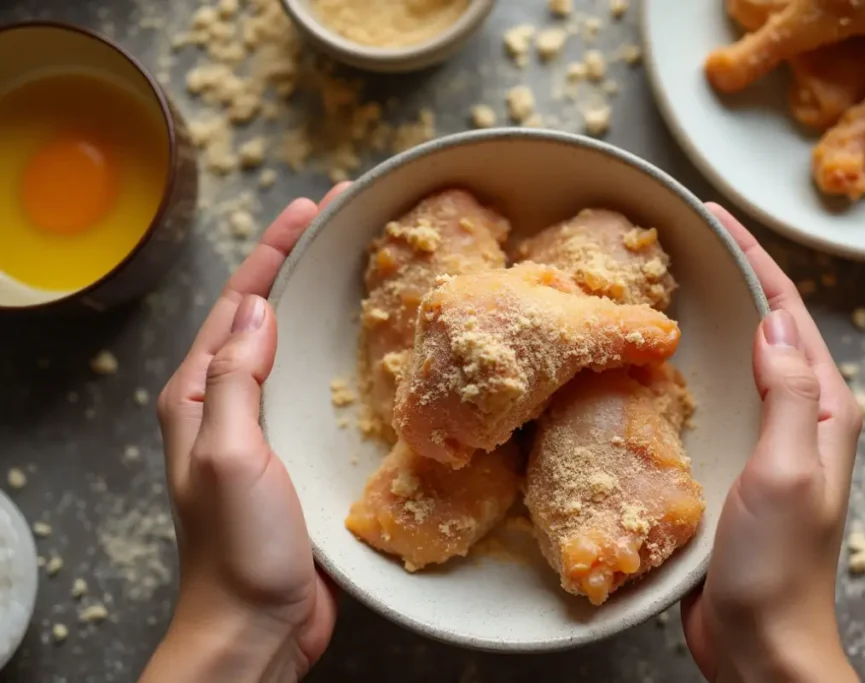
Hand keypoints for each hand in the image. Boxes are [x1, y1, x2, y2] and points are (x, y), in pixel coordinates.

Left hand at [143, 183, 349, 682]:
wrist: (256, 626)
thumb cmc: (237, 547)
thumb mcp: (228, 454)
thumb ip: (238, 379)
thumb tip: (260, 309)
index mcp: (200, 396)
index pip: (237, 305)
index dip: (272, 251)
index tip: (309, 207)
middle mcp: (226, 405)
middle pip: (261, 316)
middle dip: (294, 264)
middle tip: (339, 222)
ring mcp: (261, 430)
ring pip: (289, 349)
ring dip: (316, 305)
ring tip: (354, 269)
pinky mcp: (293, 455)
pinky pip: (312, 389)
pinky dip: (334, 356)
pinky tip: (364, 350)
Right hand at [680, 205, 862, 682]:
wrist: (759, 641)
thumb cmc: (779, 566)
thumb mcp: (790, 472)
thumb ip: (792, 395)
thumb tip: (773, 322)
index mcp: (823, 408)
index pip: (789, 312)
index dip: (755, 258)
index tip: (714, 216)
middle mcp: (795, 416)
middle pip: (762, 326)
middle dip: (727, 277)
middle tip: (678, 240)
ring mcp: (759, 440)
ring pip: (731, 360)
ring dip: (702, 320)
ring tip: (657, 285)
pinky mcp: (726, 464)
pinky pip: (706, 398)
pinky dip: (680, 368)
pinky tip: (644, 362)